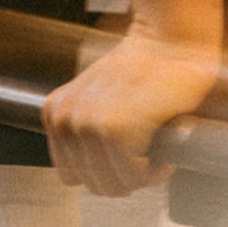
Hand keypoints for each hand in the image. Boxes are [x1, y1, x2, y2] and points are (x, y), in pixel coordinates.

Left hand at [41, 31, 218, 196]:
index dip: (105, 168)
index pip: (72, 175)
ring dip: (140, 173)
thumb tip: (91, 168)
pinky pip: (132, 177)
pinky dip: (151, 171)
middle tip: (146, 147)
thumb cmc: (146, 71)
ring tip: (154, 144)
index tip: (128, 150)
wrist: (171, 42)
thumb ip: (83, 127)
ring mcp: (87, 124)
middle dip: (124, 174)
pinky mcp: (114, 129)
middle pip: (93, 183)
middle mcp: (66, 119)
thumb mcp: (97, 95)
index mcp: (56, 113)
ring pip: (113, 184)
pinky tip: (159, 142)